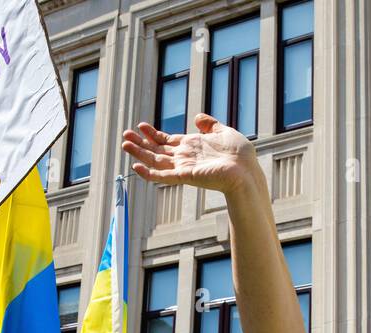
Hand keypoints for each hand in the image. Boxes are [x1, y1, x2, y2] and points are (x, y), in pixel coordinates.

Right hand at [122, 115, 257, 193]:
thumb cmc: (239, 154)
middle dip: (141, 143)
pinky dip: (148, 172)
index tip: (141, 126)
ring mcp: (183, 167)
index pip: (167, 140)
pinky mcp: (185, 176)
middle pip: (157, 150)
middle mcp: (185, 157)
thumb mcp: (223, 131)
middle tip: (125, 135)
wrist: (246, 171)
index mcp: (192, 146)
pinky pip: (162, 175)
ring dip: (139, 154)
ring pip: (155, 160)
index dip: (153, 134)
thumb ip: (209, 125)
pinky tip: (136, 166)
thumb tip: (197, 117)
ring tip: (124, 144)